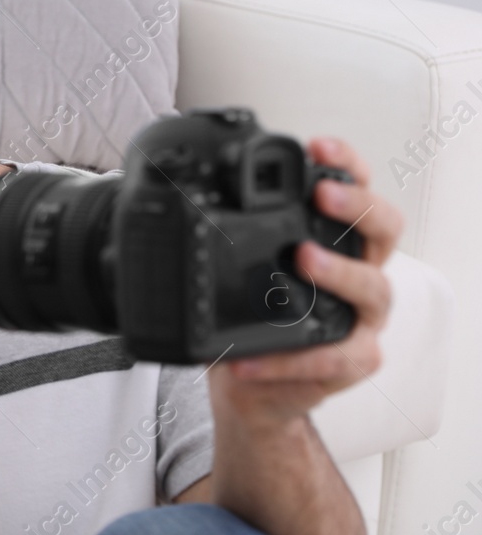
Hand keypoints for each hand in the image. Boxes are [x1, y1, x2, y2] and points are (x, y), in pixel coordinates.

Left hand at [212, 137, 400, 426]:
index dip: (346, 163)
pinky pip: (335, 358)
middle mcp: (359, 271)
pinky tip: (253, 358)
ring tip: (304, 258)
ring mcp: (362, 318)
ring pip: (374, 288)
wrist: (253, 387)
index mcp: (334, 239)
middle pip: (384, 228)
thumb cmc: (248, 318)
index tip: (318, 146)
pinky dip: (291, 358)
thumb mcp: (232, 268)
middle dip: (357, 205)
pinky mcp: (352, 362)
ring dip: (340, 271)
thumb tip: (149, 196)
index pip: (355, 189)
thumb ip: (216, 234)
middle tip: (322, 195)